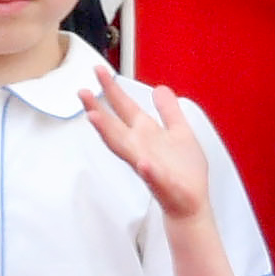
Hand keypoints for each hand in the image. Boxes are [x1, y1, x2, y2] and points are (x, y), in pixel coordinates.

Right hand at [81, 65, 209, 221]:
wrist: (191, 203)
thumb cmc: (184, 171)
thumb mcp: (179, 131)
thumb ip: (168, 110)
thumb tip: (159, 88)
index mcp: (147, 134)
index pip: (125, 108)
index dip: (113, 89)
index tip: (100, 72)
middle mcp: (142, 148)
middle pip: (115, 126)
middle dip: (99, 109)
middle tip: (83, 92)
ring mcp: (148, 166)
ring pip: (124, 148)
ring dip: (109, 133)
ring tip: (94, 118)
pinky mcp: (163, 183)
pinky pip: (153, 175)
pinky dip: (147, 168)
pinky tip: (142, 161)